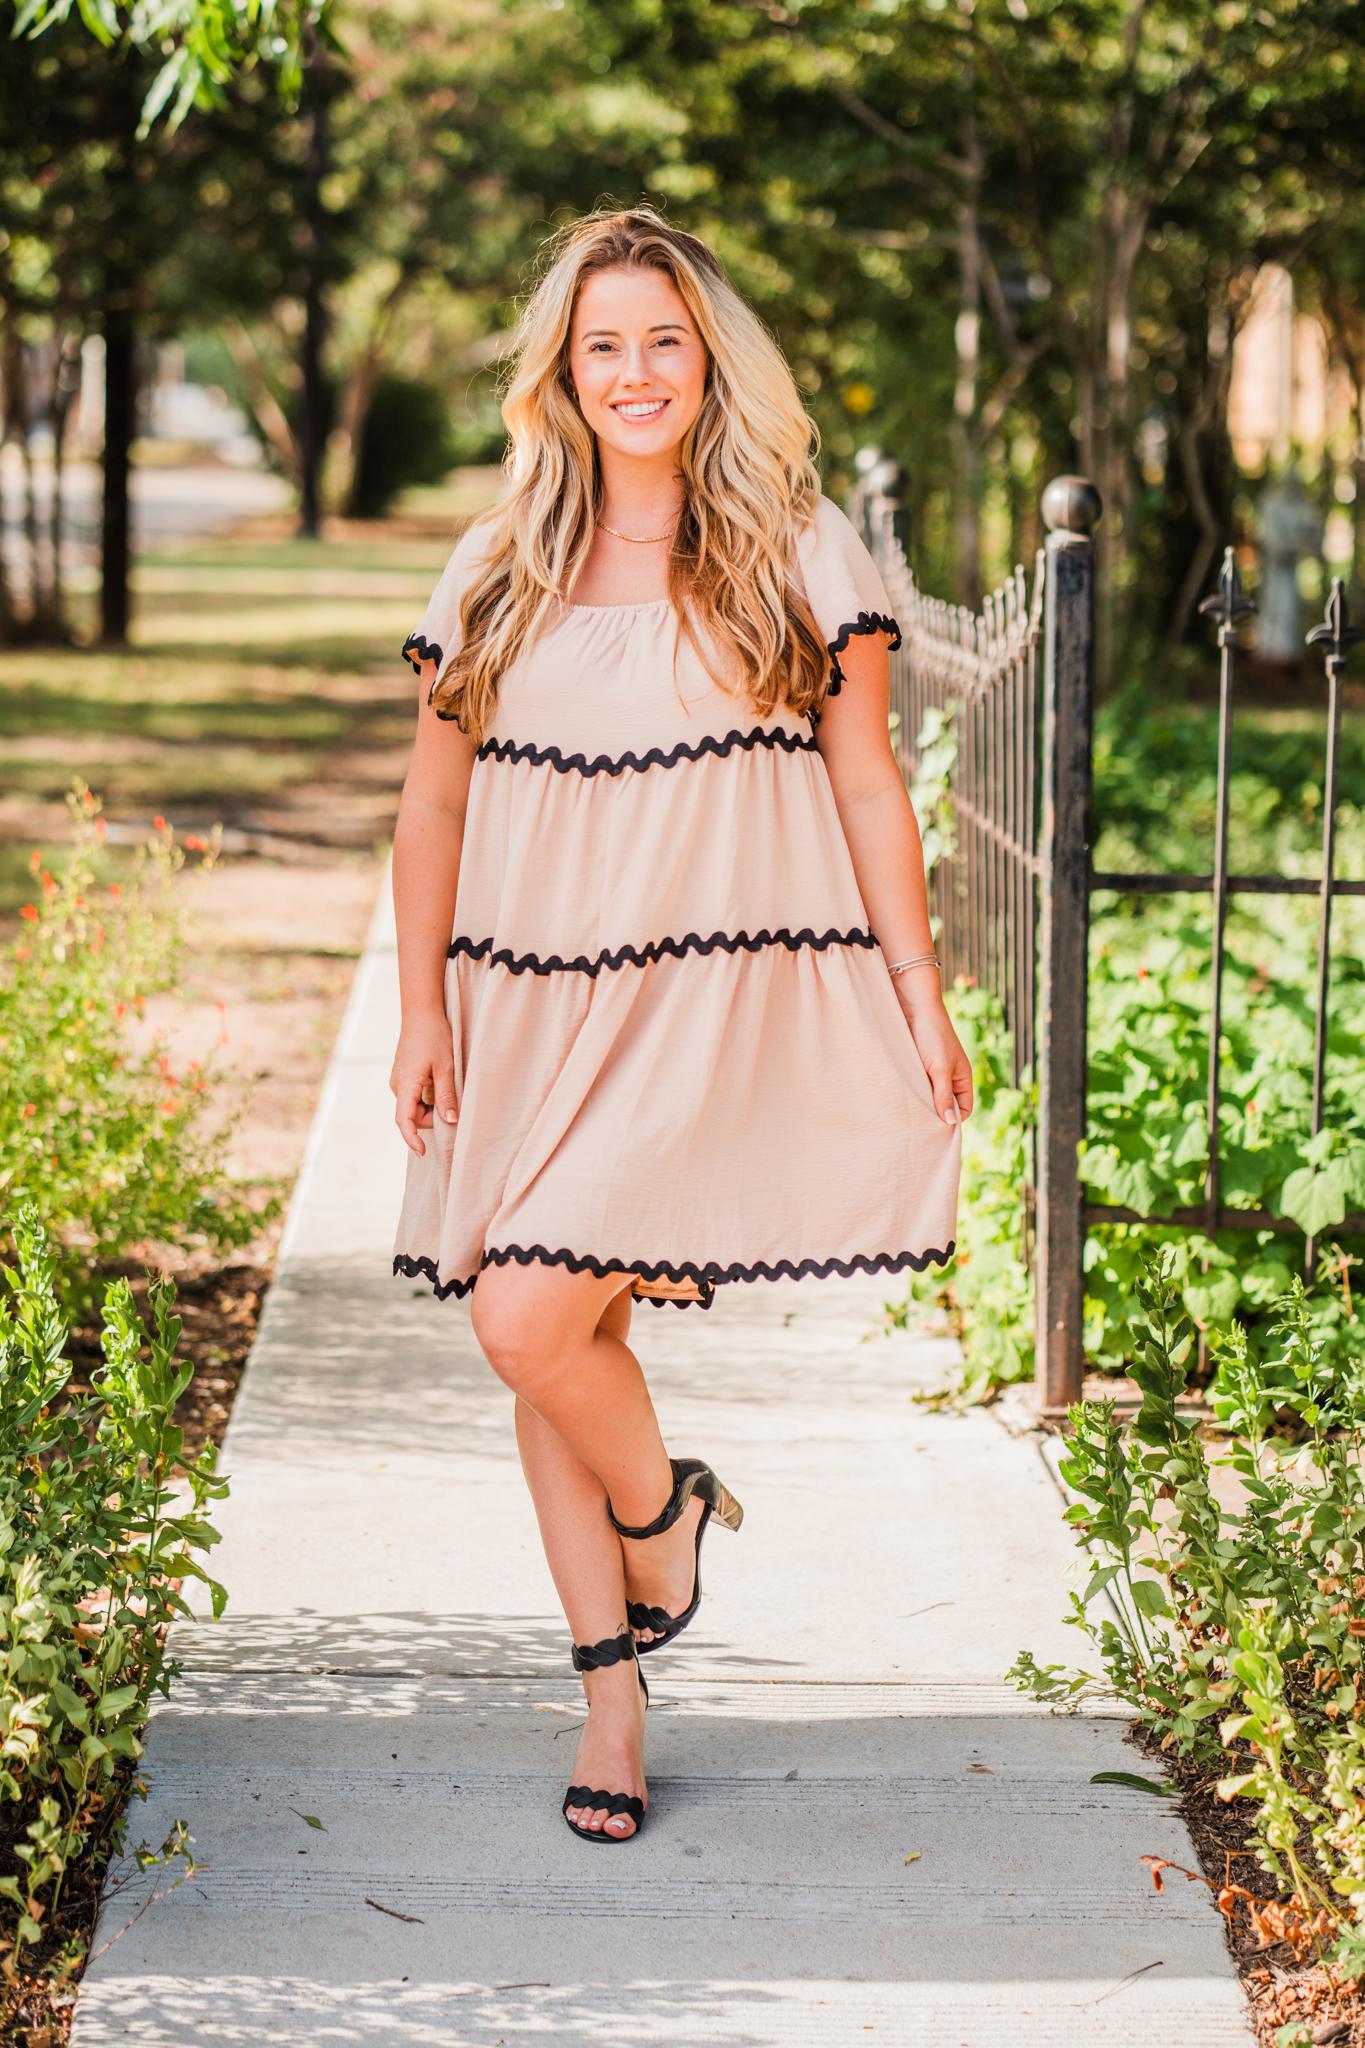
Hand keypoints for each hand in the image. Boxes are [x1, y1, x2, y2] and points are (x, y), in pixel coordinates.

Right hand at [390, 1012, 457, 1155]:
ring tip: (448, 1088)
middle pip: (412, 1116)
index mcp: (406, 1085)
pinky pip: (414, 1096)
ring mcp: (399, 1080)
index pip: (404, 1121)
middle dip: (432, 1118)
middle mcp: (398, 1085)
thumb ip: (446, 1096)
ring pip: (414, 1107)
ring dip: (431, 1107)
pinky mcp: (403, 1075)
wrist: (421, 1012)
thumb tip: (450, 1121)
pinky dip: (427, 1098)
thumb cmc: (434, 1036)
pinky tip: (440, 1083)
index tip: (422, 1152)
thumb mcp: (446, 1067)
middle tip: (453, 1105)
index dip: (412, 1139)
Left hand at [893, 978, 972, 1126]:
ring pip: (928, 1097)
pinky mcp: (916, 1066)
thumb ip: (943, 1095)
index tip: (936, 1128)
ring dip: (920, 1104)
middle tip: (918, 1125)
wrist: (913, 1006)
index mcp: (962, 1078)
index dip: (953, 1120)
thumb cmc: (932, 1035)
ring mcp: (931, 1072)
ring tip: (907, 1113)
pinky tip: (900, 1098)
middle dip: (935, 1115)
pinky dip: (910, 1093)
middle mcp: (948, 1077)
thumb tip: (950, 1122)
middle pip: (945, 1105)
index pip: (963, 1109)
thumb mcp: (940, 1068)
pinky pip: (915, 1086)